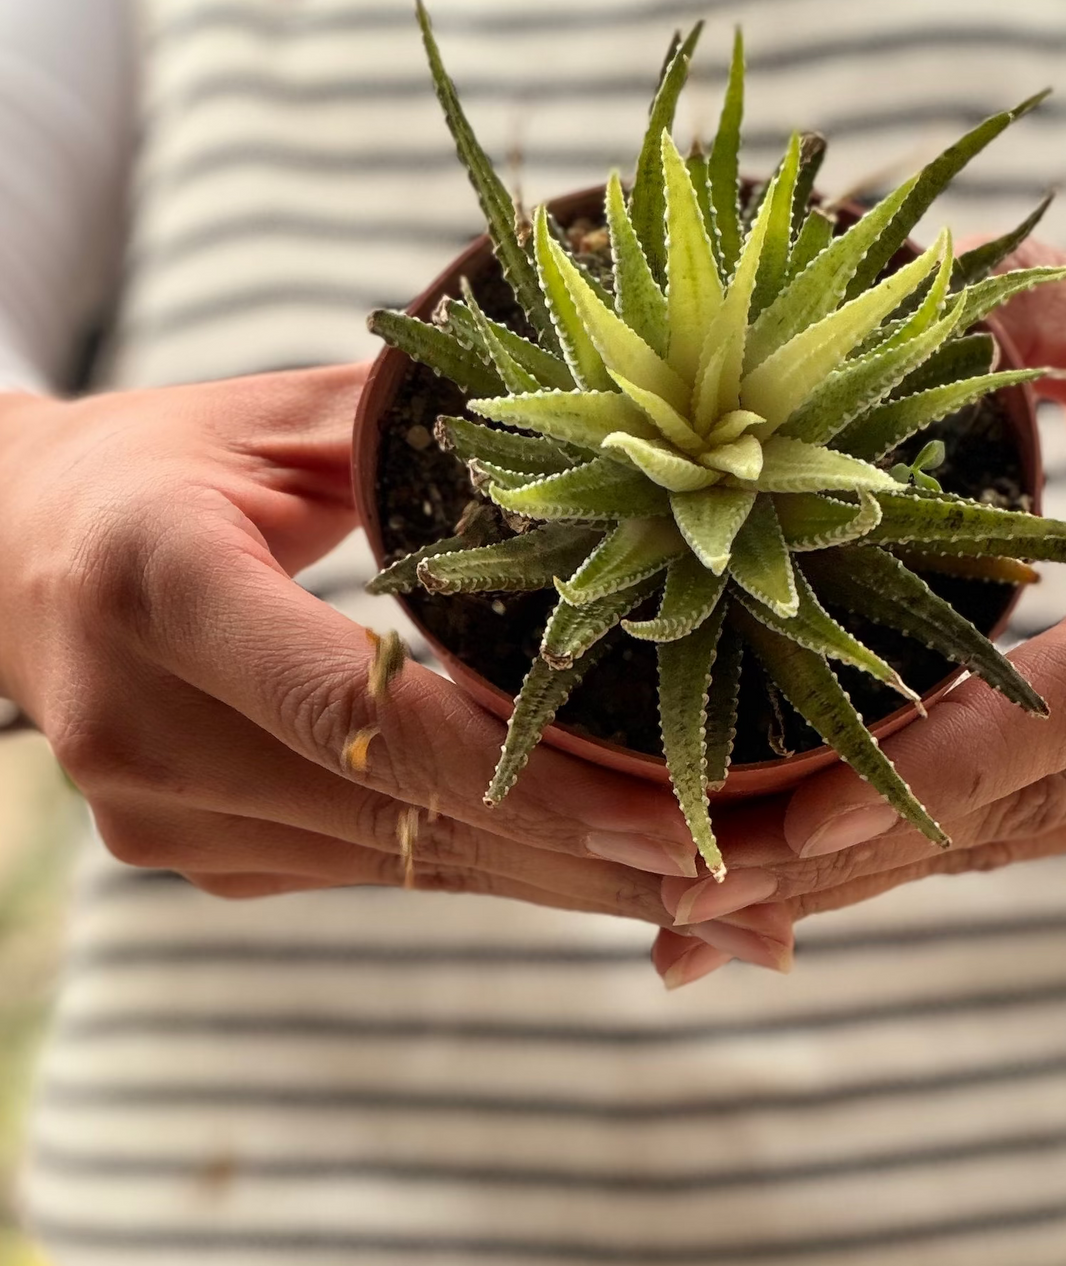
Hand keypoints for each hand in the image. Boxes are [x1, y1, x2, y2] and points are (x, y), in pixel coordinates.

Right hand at [0, 367, 690, 922]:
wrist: (11, 557)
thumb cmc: (162, 464)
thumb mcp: (277, 419)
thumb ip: (417, 441)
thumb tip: (593, 455)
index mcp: (157, 582)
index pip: (355, 703)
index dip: (518, 770)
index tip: (662, 811)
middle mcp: (141, 724)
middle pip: (401, 814)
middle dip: (581, 855)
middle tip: (740, 887)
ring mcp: (157, 813)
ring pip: (402, 864)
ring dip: (558, 879)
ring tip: (706, 899)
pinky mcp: (192, 853)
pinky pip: (373, 868)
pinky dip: (490, 864)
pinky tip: (594, 870)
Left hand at [649, 246, 1065, 985]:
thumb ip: (1040, 321)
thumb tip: (885, 285)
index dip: (949, 757)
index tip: (804, 816)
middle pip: (1036, 799)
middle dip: (857, 847)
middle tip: (691, 889)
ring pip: (1021, 835)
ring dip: (865, 872)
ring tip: (709, 906)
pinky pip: (1033, 826)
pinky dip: (916, 846)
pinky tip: (806, 880)